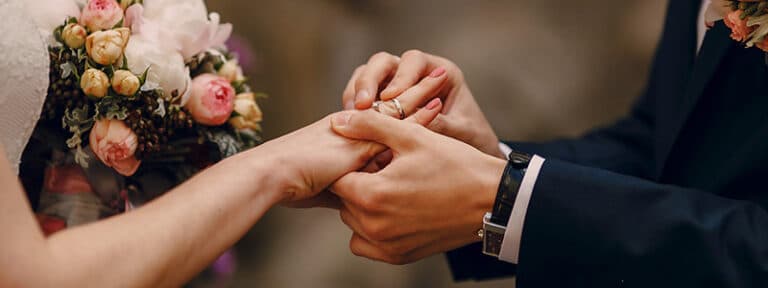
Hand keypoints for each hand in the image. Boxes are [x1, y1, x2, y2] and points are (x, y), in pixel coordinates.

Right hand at [263, 98, 444, 206]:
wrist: (274, 176)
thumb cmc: (292, 184)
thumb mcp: (327, 188)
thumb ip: (347, 189)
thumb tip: (359, 204)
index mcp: (344, 135)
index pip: (379, 119)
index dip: (400, 110)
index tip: (421, 101)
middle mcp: (353, 127)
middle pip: (390, 107)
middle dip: (413, 93)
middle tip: (437, 79)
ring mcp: (358, 130)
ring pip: (395, 108)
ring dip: (420, 95)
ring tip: (442, 80)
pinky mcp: (362, 137)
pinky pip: (395, 123)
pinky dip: (417, 116)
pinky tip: (437, 107)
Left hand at [329, 110, 506, 264]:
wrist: (492, 200)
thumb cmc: (456, 165)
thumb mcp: (412, 136)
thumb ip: (370, 126)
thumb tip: (338, 122)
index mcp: (373, 195)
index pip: (338, 178)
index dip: (354, 163)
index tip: (376, 157)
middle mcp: (375, 226)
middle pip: (344, 201)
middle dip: (359, 183)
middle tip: (388, 170)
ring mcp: (387, 245)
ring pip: (354, 222)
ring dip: (364, 206)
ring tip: (394, 188)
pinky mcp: (399, 256)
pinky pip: (367, 244)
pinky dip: (373, 229)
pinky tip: (395, 210)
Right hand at [342, 50, 504, 158]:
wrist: (468, 159)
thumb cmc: (470, 138)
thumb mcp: (460, 131)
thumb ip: (440, 124)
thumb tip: (413, 121)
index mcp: (440, 71)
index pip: (414, 61)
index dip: (401, 77)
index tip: (391, 97)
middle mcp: (414, 73)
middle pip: (383, 62)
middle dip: (370, 80)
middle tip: (362, 105)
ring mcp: (394, 85)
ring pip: (366, 74)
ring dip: (356, 92)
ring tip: (351, 114)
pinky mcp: (380, 101)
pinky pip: (360, 95)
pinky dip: (353, 106)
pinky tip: (350, 124)